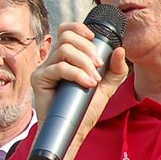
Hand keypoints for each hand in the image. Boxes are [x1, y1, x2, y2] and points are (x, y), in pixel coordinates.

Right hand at [32, 21, 128, 143]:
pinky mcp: (39, 79)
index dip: (79, 28)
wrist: (74, 131)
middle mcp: (53, 60)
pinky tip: (87, 84)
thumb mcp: (106, 87)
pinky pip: (59, 67)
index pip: (66, 30)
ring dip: (84, 63)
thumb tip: (120, 49)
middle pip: (67, 37)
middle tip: (99, 67)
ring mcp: (45, 69)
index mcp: (66, 57)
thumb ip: (115, 70)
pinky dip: (77, 74)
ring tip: (94, 80)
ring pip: (64, 50)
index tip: (94, 39)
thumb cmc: (85, 109)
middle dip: (88, 49)